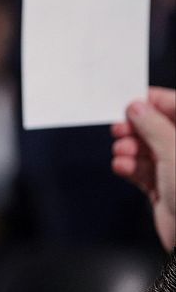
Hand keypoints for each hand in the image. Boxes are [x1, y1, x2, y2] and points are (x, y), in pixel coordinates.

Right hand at [111, 87, 175, 249]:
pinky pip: (141, 171)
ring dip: (130, 149)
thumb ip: (153, 126)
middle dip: (137, 129)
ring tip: (123, 151)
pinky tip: (123, 166)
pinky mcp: (163, 189)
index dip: (153, 103)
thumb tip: (137, 108)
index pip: (175, 107)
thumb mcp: (174, 151)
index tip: (131, 102)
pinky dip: (129, 167)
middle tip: (121, 128)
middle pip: (158, 129)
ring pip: (147, 150)